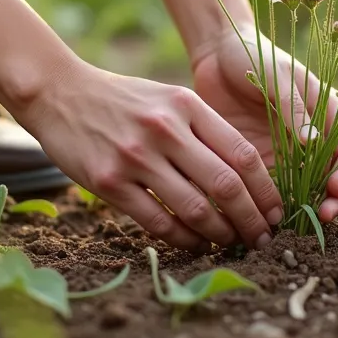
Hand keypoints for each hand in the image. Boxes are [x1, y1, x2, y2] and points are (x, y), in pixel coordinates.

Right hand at [19, 60, 283, 250]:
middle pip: (226, 185)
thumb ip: (203, 129)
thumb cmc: (122, 100)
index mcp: (187, 105)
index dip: (266, 190)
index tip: (277, 211)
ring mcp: (135, 156)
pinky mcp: (108, 181)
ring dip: (220, 234)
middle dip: (251, 219)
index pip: (242, 154)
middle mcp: (165, 129)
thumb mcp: (168, 99)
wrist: (60, 93)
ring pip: (195, 208)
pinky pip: (157, 221)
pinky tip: (194, 243)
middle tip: (262, 237)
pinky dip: (183, 239)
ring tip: (231, 243)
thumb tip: (246, 177)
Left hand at [190, 29, 337, 222]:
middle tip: (323, 216)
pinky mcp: (259, 162)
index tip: (335, 186)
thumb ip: (294, 107)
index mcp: (325, 114)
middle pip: (335, 177)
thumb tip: (312, 141)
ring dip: (306, 210)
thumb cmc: (253, 55)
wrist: (215, 54)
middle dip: (335, 200)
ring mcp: (286, 153)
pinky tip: (266, 217)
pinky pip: (272, 190)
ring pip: (306, 191)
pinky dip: (274, 207)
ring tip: (295, 224)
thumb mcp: (275, 75)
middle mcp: (311, 139)